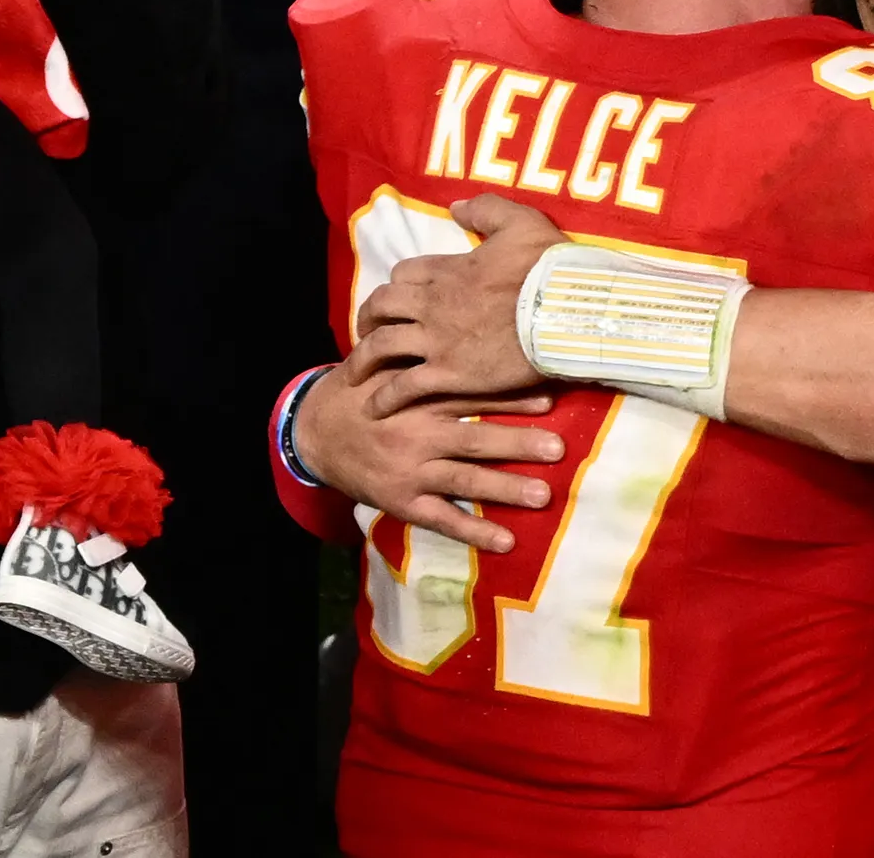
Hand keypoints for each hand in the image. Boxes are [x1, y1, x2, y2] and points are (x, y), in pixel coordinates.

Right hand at [294, 360, 561, 552]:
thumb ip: (429, 352)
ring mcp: (410, 472)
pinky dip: (474, 532)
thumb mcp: (388, 363)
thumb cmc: (365, 390)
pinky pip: (442, 520)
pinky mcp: (402, 502)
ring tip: (544, 495)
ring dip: (505, 489)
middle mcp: (417, 434)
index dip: (509, 396)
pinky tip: (506, 542)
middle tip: (559, 449)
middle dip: (518, 444)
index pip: (470, 394)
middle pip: (475, 439)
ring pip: (465, 481)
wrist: (314, 432)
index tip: (549, 397)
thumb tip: (482, 331)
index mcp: (418, 396)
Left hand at [351, 194, 569, 413]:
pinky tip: (375, 408)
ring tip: (355, 372)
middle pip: (383, 305)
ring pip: (382, 346)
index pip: (406, 273)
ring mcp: (437, 340)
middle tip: (367, 330)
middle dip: (369, 317)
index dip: (398, 285)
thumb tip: (455, 207)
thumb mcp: (521, 222)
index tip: (399, 296)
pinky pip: (404, 386)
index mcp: (449, 269)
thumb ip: (485, 210)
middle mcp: (433, 303)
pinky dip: (384, 397)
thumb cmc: (548, 267)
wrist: (566, 311)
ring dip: (364, 359)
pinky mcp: (448, 374)